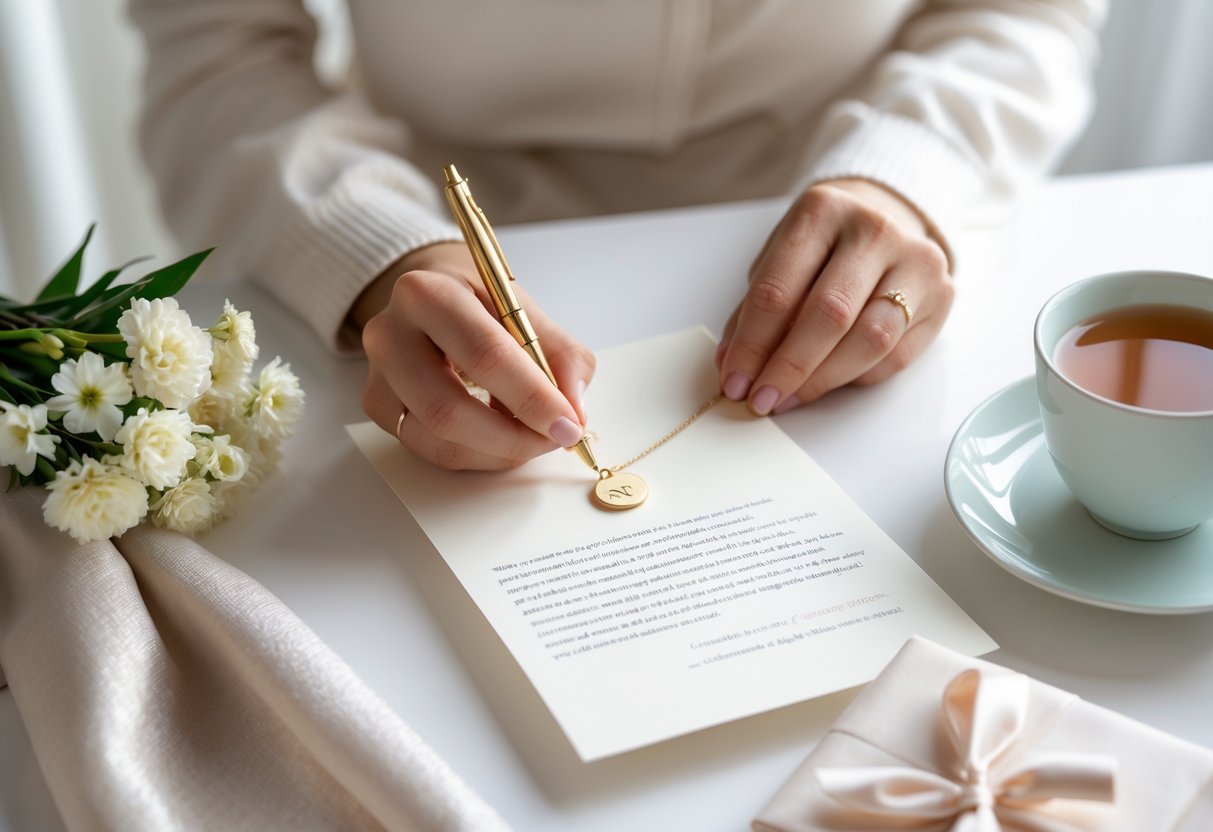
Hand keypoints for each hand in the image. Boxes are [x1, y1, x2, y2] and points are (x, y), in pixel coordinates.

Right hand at [352, 242, 595, 469]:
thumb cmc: (480, 302)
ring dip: (497, 452)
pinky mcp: (378, 406)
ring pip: (438, 440)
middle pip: (449, 409)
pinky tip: (499, 434)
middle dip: (513, 437)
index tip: (569, 424)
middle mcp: (390, 333)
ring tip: (532, 436)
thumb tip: (573, 411)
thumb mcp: (526, 310)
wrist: (432, 298)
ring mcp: (378, 375)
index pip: (485, 354)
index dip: (532, 397)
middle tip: (555, 440)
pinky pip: (430, 450)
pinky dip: (476, 454)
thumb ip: (561, 357)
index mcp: (429, 293)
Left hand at [715, 179, 953, 413]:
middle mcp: (874, 230)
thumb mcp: (779, 260)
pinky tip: (828, 382)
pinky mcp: (942, 295)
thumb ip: (753, 311)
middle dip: (788, 368)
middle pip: (829, 315)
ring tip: (789, 398)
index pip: (778, 289)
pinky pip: (895, 356)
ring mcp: (916, 261)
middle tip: (761, 398)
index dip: (751, 344)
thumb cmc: (822, 247)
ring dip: (822, 380)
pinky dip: (855, 378)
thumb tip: (732, 366)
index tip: (733, 380)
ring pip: (870, 341)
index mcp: (822, 211)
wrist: (887, 217)